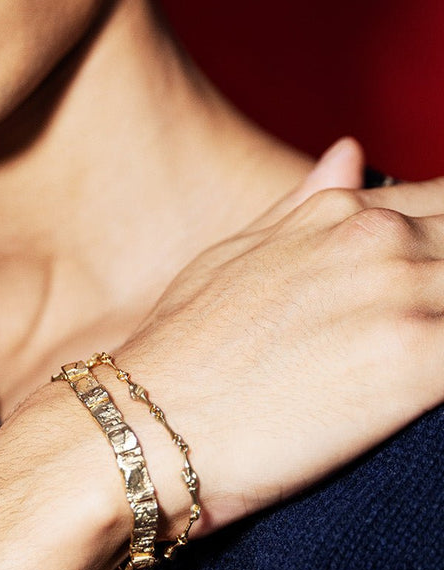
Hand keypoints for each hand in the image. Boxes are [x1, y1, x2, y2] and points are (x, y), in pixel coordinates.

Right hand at [119, 139, 443, 535]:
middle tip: (420, 325)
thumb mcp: (236, 253)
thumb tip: (352, 150)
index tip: (431, 284)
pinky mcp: (420, 360)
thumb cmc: (186, 343)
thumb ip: (304, 202)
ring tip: (417, 349)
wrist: (152, 420)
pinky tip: (427, 384)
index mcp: (341, 210)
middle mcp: (379, 237)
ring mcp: (404, 294)